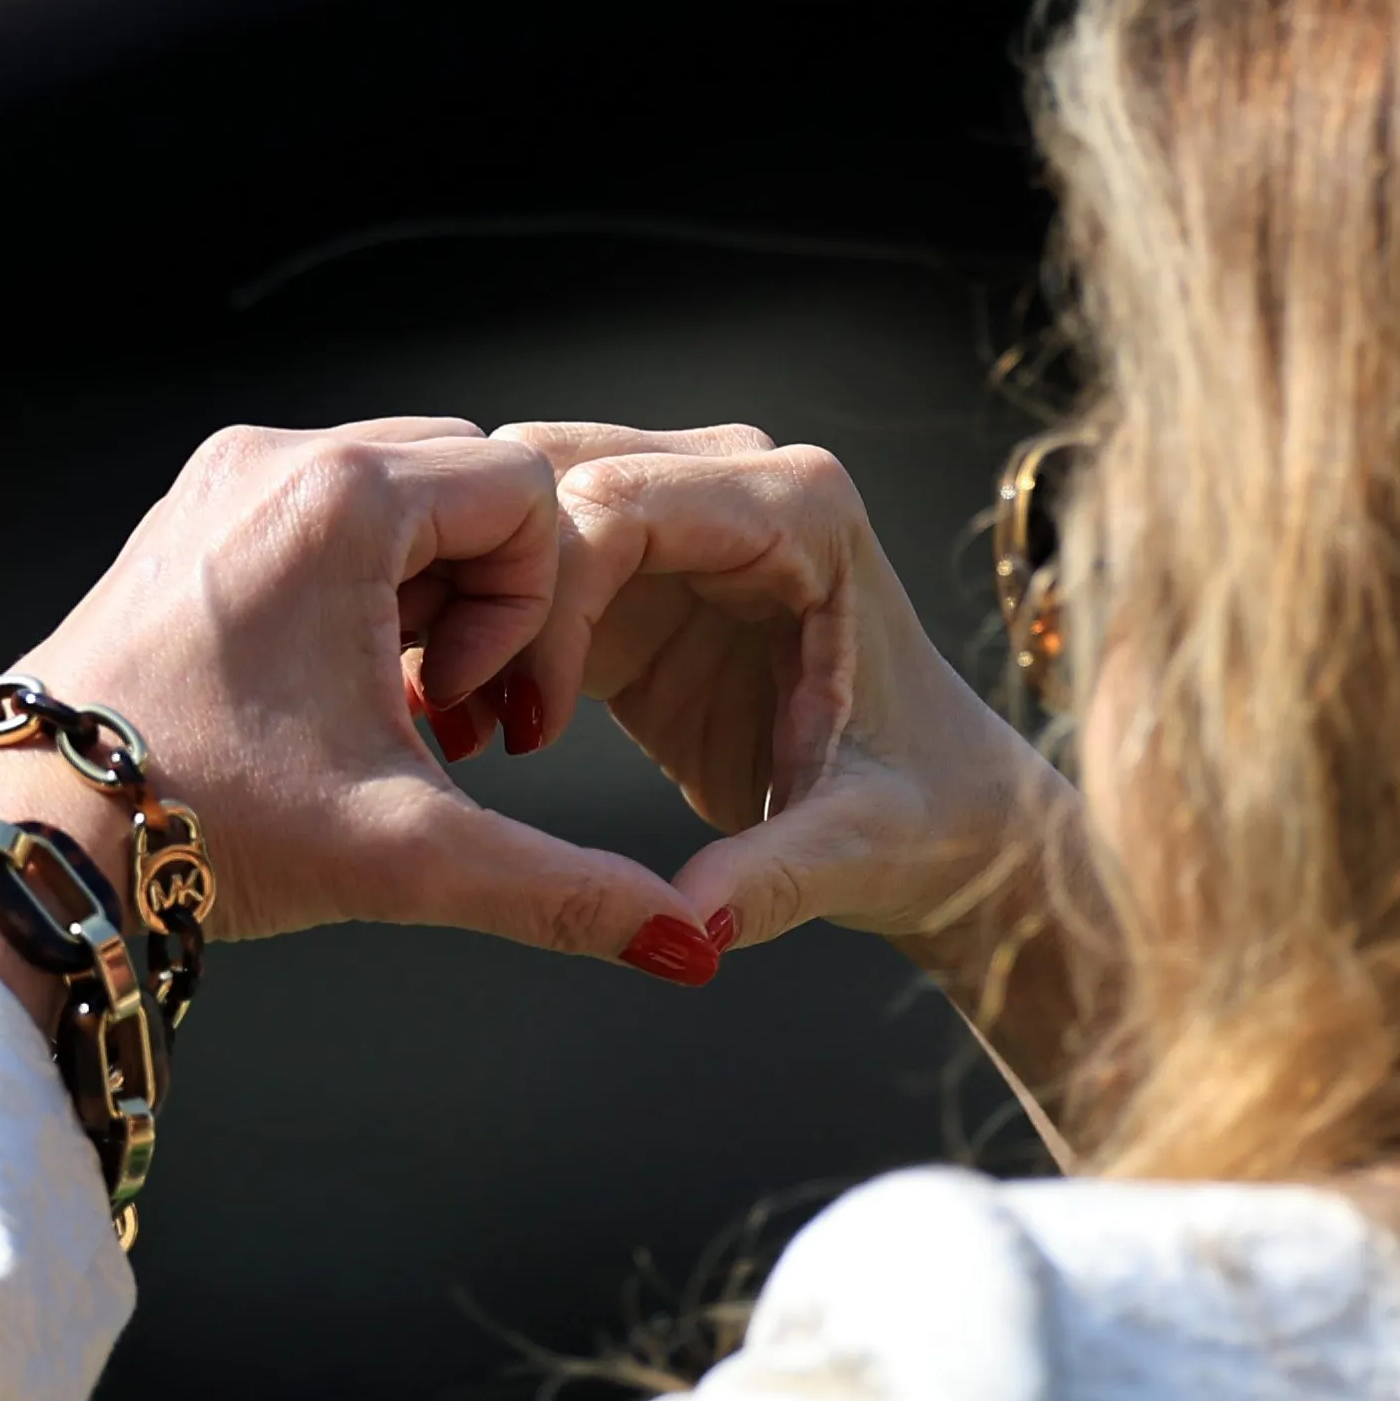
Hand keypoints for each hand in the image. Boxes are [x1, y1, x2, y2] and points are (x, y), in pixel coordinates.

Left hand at [0, 421, 715, 1008]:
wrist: (36, 837)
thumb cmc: (202, 826)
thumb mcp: (407, 852)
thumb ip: (562, 888)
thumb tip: (687, 944)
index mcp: (339, 498)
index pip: (529, 493)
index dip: (536, 612)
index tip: (475, 716)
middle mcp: (278, 457)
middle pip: (469, 482)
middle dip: (486, 601)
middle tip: (439, 718)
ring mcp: (226, 477)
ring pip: (401, 496)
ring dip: (428, 597)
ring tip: (387, 713)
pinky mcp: (195, 512)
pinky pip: (328, 512)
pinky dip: (361, 589)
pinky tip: (333, 693)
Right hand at [508, 424, 1071, 955]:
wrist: (939, 817)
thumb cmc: (925, 817)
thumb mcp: (856, 852)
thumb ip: (774, 878)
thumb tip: (690, 929)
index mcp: (804, 510)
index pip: (624, 503)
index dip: (548, 605)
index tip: (526, 732)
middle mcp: (741, 482)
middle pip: (554, 471)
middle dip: (493, 589)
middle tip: (460, 719)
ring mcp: (686, 520)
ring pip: (523, 504)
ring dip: (476, 604)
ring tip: (463, 724)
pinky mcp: (639, 578)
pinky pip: (528, 570)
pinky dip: (484, 632)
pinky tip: (472, 724)